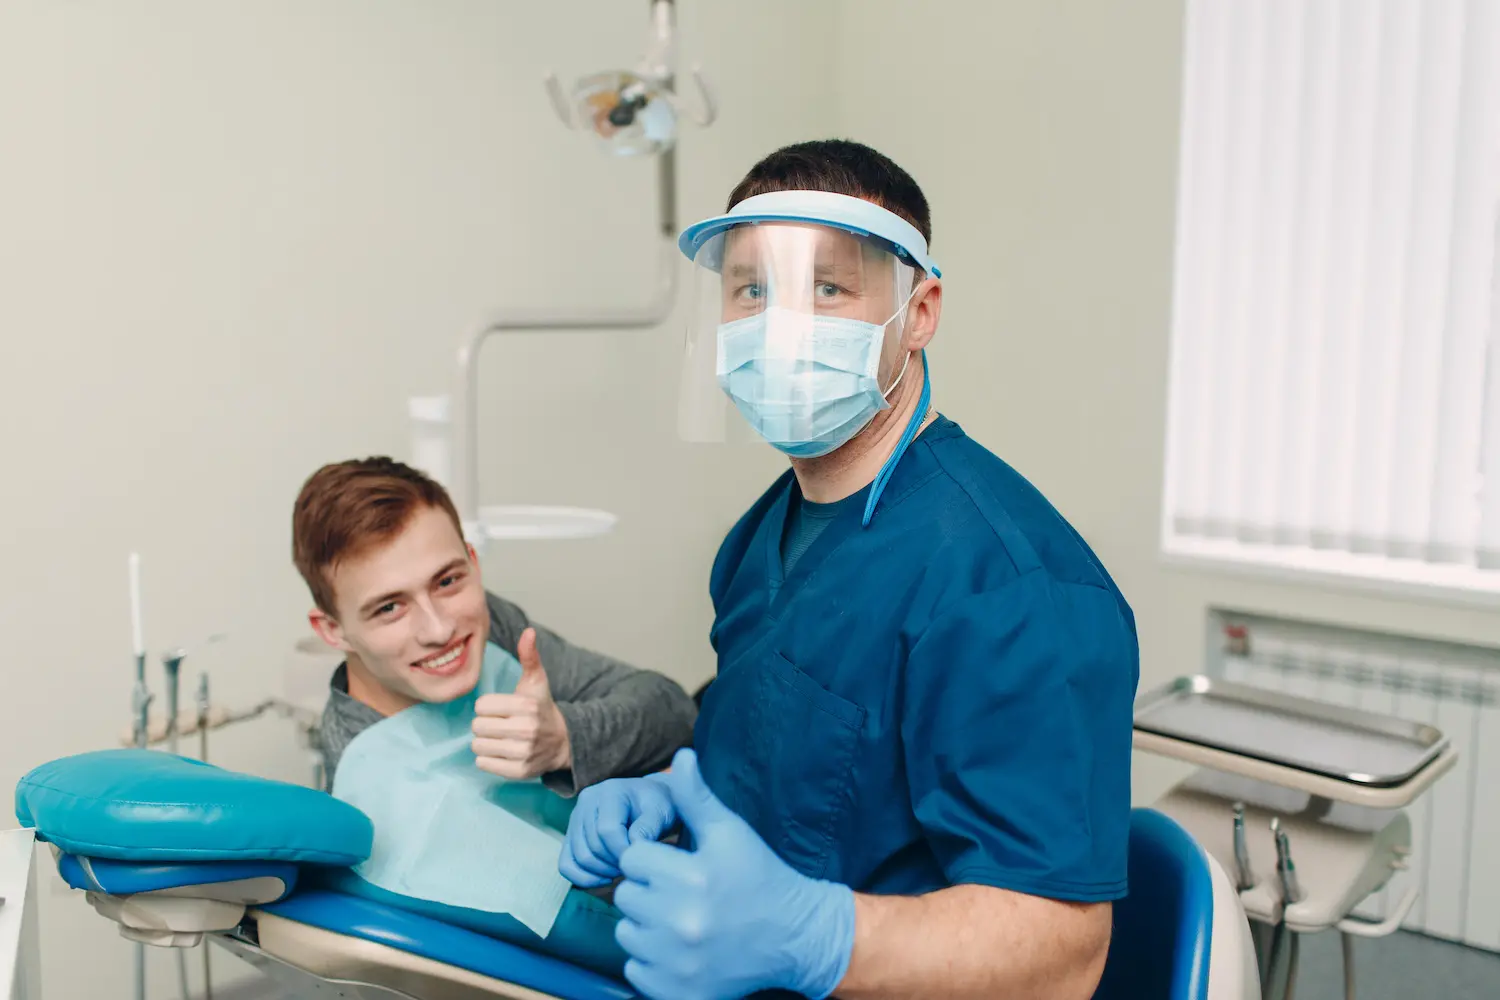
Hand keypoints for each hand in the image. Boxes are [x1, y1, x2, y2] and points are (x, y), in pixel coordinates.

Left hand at [471, 628, 571, 779]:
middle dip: (485, 725)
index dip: (488, 707)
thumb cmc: (541, 708)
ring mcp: (523, 752)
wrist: (563, 743)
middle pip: (477, 726)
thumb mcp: (536, 682)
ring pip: (477, 745)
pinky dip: (488, 759)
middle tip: (500, 725)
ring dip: (484, 742)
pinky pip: (483, 764)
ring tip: (500, 738)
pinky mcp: (519, 771)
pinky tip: (501, 752)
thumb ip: (529, 656)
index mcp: (526, 705)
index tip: (501, 709)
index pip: (481, 706)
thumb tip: (528, 631)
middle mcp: (526, 729)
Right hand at [558, 773, 677, 887]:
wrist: (647, 802)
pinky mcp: (571, 834)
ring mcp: (576, 817)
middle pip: (592, 846)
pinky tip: (605, 878)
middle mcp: (587, 801)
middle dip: (614, 863)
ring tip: (622, 869)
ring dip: (601, 872)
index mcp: (610, 791)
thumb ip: (648, 827)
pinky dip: (583, 878)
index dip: (623, 851)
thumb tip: (633, 846)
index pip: (607, 830)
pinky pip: (566, 864)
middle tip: (632, 866)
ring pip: (579, 857)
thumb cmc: (656, 807)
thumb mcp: (661, 812)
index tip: (638, 858)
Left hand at [611, 749, 855, 999]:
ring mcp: (678, 963)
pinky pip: (636, 971)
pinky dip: (652, 963)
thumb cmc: (759, 876)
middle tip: (681, 893)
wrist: (794, 936)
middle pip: (625, 897)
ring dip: (646, 927)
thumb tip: (680, 755)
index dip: (651, 859)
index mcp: (691, 877)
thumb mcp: (730, 831)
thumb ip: (696, 797)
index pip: (631, 858)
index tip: (677, 866)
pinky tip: (682, 950)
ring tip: (681, 920)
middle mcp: (681, 923)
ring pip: (627, 935)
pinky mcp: (677, 993)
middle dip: (647, 892)